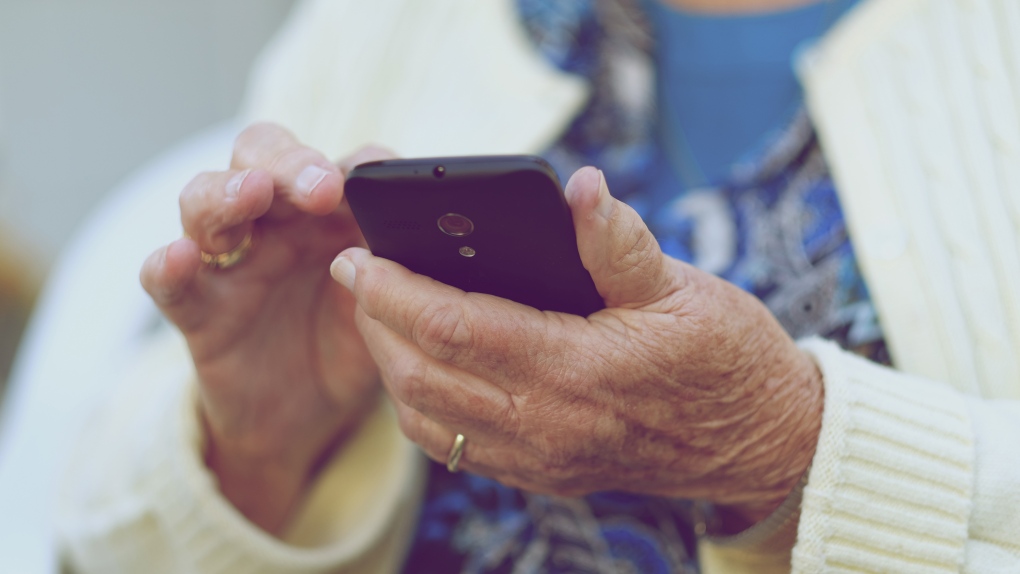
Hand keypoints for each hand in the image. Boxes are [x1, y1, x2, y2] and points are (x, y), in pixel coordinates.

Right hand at [140, 123, 392, 532]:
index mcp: (327, 212)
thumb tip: (444, 244)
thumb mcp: (388, 306)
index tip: (381, 178)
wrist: (307, 415)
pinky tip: (178, 257)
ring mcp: (229, 260)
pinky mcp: (196, 309)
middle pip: (262, 158)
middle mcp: (274, 222)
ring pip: (205, 202)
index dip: (356, 166)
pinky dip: (167, 266)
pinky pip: (169, 282)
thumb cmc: (353, 341)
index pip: (335, 166)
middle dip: (289, 163)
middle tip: (321, 188)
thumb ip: (401, 272)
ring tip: (252, 193)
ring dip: (227, 192)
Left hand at [331, 167, 822, 528]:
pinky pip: (456, 448)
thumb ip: (618, 240)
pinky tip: (423, 364)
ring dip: (391, 365)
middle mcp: (549, 427)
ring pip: (428, 420)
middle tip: (356, 274)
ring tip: (380, 313)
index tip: (358, 255)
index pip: (456, 330)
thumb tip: (577, 187)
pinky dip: (422, 404)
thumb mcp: (681, 287)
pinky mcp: (545, 476)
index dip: (394, 291)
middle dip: (375, 323)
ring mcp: (543, 461)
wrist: (763, 441)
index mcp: (578, 372)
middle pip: (423, 378)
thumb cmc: (727, 358)